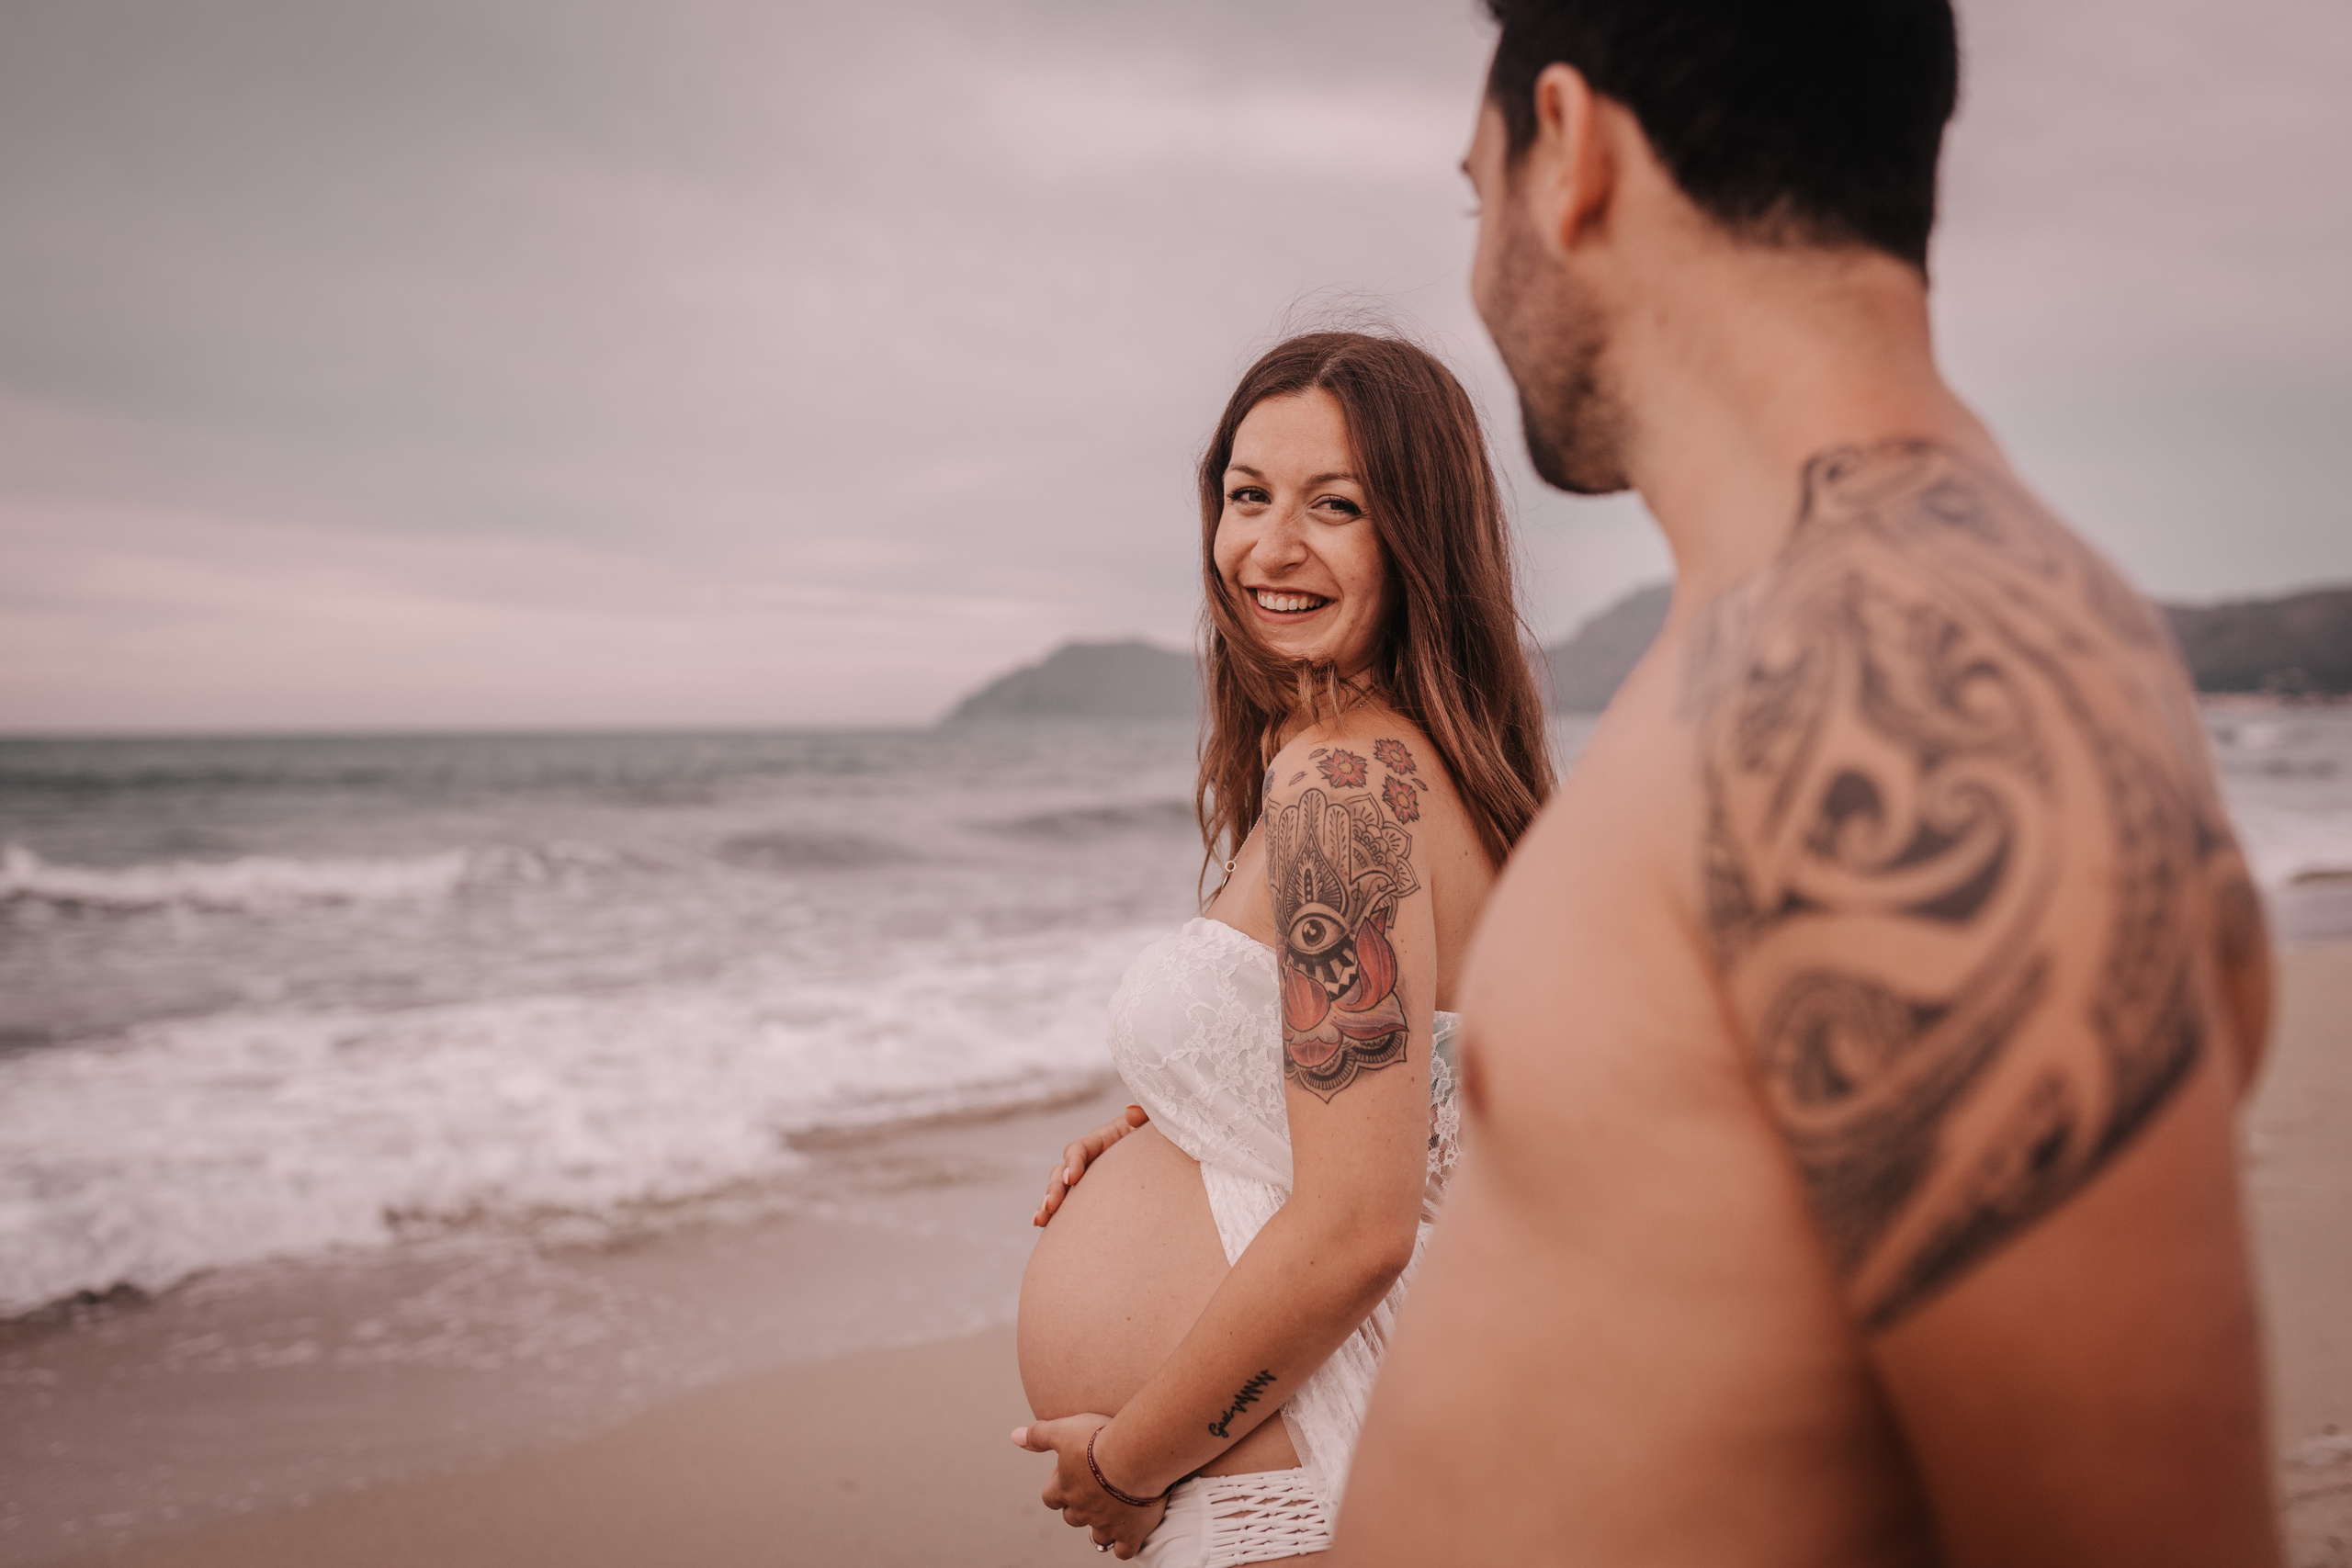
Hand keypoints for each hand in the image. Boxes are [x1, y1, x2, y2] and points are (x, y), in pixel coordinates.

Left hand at [1011, 1414, 1166, 1558]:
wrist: (1135, 1456)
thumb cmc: (1099, 1440)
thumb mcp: (1064, 1430)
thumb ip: (1039, 1435)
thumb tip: (1015, 1436)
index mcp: (1065, 1489)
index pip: (1050, 1498)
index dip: (1058, 1487)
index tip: (1072, 1470)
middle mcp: (1083, 1510)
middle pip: (1072, 1518)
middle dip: (1078, 1507)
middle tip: (1094, 1487)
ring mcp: (1107, 1524)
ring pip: (1097, 1536)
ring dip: (1101, 1527)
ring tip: (1111, 1511)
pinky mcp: (1131, 1532)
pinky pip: (1124, 1550)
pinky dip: (1124, 1545)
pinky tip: (1129, 1533)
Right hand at [1032, 1105, 1148, 1226]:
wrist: (1162, 1157)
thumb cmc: (1156, 1139)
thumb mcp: (1152, 1126)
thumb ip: (1144, 1117)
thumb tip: (1131, 1110)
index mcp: (1101, 1139)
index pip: (1079, 1148)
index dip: (1073, 1162)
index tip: (1071, 1178)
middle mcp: (1087, 1159)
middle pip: (1062, 1170)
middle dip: (1054, 1188)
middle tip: (1051, 1206)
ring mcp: (1086, 1178)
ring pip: (1059, 1189)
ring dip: (1048, 1203)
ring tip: (1040, 1220)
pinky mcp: (1088, 1195)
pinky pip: (1068, 1205)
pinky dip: (1055, 1215)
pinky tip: (1043, 1226)